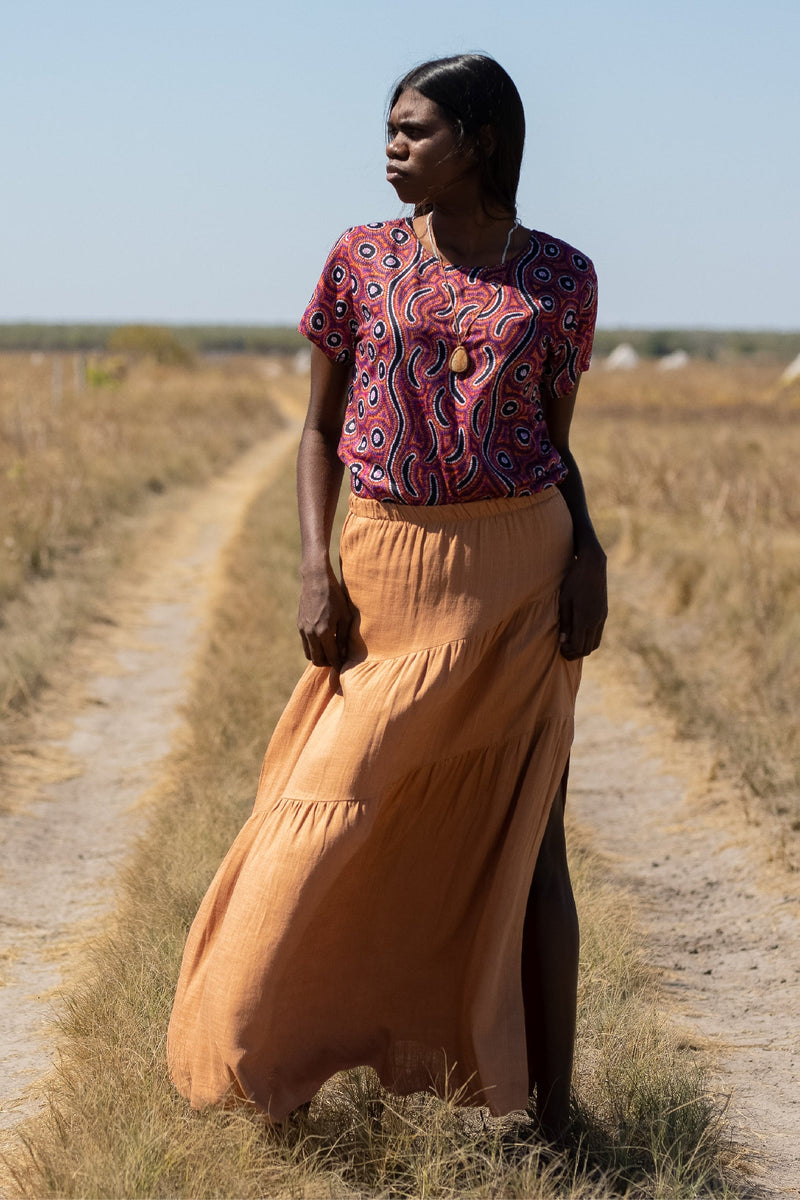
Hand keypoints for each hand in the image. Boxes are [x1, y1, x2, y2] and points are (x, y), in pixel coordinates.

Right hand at [297, 563, 352, 668]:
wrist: (316, 580)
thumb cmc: (335, 597)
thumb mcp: (345, 616)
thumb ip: (344, 637)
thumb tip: (344, 654)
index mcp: (324, 632)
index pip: (331, 657)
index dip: (338, 664)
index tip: (344, 667)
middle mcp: (311, 633)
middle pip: (317, 660)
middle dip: (327, 663)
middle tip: (337, 660)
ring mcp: (303, 630)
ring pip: (309, 654)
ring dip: (319, 656)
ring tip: (330, 651)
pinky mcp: (299, 625)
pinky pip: (305, 643)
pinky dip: (313, 647)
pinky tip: (323, 640)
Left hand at [558, 544, 606, 659]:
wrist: (593, 566)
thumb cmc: (574, 581)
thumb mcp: (564, 600)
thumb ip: (565, 622)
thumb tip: (563, 641)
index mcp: (585, 619)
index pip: (578, 645)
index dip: (568, 651)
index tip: (559, 648)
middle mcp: (596, 621)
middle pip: (587, 648)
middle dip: (575, 653)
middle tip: (563, 651)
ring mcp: (602, 618)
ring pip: (595, 643)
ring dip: (583, 648)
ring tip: (570, 645)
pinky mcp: (604, 613)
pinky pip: (598, 634)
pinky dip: (589, 640)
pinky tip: (579, 635)